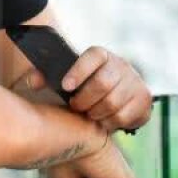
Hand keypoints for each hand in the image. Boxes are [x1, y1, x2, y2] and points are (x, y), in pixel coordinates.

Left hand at [28, 47, 150, 131]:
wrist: (115, 97)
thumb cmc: (84, 87)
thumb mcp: (66, 80)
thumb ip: (46, 77)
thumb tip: (33, 82)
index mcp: (101, 56)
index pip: (93, 56)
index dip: (79, 71)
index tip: (65, 86)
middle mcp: (121, 65)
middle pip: (103, 83)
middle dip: (85, 100)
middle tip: (76, 107)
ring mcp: (135, 82)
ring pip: (113, 102)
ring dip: (96, 113)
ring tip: (89, 114)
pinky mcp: (145, 99)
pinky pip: (124, 116)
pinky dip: (110, 122)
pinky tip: (103, 120)